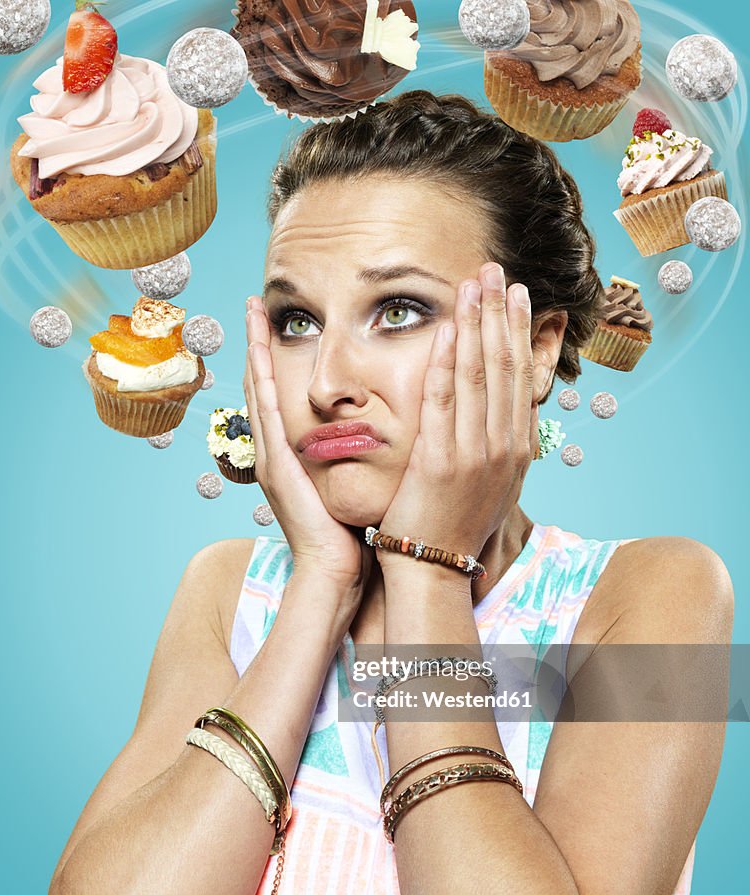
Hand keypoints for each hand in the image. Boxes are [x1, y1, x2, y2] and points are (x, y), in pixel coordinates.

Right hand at [243, 297, 374, 594]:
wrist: (334, 573)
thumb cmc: (349, 536)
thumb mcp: (350, 486)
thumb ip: (355, 459)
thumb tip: (376, 435)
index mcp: (294, 455)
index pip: (284, 395)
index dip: (279, 360)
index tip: (282, 325)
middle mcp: (276, 452)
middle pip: (264, 385)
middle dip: (259, 343)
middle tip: (257, 304)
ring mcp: (271, 458)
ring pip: (260, 391)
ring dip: (255, 350)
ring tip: (254, 313)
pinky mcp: (276, 467)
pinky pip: (267, 414)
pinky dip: (261, 381)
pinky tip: (260, 352)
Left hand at [375, 262, 538, 570]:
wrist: (433, 565)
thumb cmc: (456, 524)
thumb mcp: (492, 484)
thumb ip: (499, 444)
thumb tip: (505, 412)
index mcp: (517, 450)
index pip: (521, 378)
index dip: (518, 332)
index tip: (516, 296)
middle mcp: (503, 447)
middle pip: (504, 366)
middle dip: (500, 314)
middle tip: (497, 270)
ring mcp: (473, 453)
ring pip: (476, 375)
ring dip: (475, 324)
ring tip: (474, 283)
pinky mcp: (439, 460)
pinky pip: (442, 400)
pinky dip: (443, 360)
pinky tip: (443, 328)